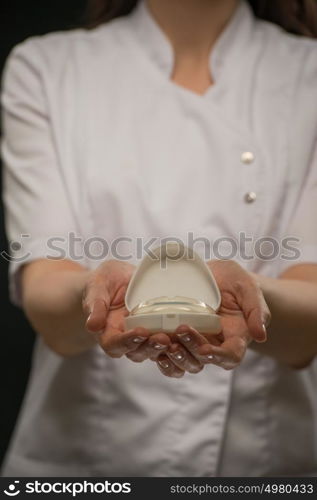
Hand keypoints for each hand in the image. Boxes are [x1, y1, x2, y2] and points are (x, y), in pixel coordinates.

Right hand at [82, 260, 172, 358]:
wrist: (118, 277)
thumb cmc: (104, 282)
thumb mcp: (97, 286)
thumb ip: (95, 304)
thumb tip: (92, 325)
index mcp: (108, 332)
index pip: (115, 344)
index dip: (127, 341)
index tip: (139, 331)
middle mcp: (126, 339)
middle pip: (137, 352)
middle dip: (150, 347)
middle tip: (162, 338)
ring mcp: (144, 337)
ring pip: (154, 351)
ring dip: (165, 348)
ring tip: (176, 339)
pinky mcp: (158, 331)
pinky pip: (168, 343)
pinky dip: (177, 343)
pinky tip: (188, 336)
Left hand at [154, 260, 270, 375]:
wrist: (211, 274)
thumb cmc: (234, 281)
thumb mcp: (247, 287)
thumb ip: (257, 309)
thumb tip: (260, 336)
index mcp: (234, 337)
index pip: (230, 356)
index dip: (218, 356)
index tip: (205, 349)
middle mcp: (214, 344)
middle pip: (203, 359)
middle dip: (191, 349)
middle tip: (179, 331)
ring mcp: (194, 341)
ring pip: (184, 360)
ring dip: (173, 355)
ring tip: (162, 339)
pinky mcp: (176, 336)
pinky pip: (167, 352)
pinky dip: (159, 352)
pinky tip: (150, 342)